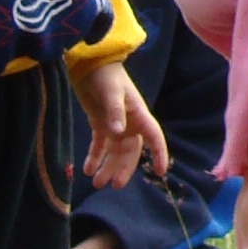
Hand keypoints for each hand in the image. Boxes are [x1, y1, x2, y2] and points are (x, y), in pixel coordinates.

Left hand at [76, 60, 166, 188]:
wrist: (89, 64)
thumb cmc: (106, 75)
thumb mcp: (111, 91)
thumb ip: (115, 111)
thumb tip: (118, 132)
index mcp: (138, 115)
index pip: (153, 137)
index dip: (158, 153)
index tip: (160, 172)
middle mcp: (129, 123)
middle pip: (130, 152)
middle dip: (123, 169)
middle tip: (114, 184)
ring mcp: (115, 125)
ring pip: (114, 152)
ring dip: (107, 167)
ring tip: (96, 182)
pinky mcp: (100, 123)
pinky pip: (99, 145)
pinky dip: (94, 158)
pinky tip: (87, 169)